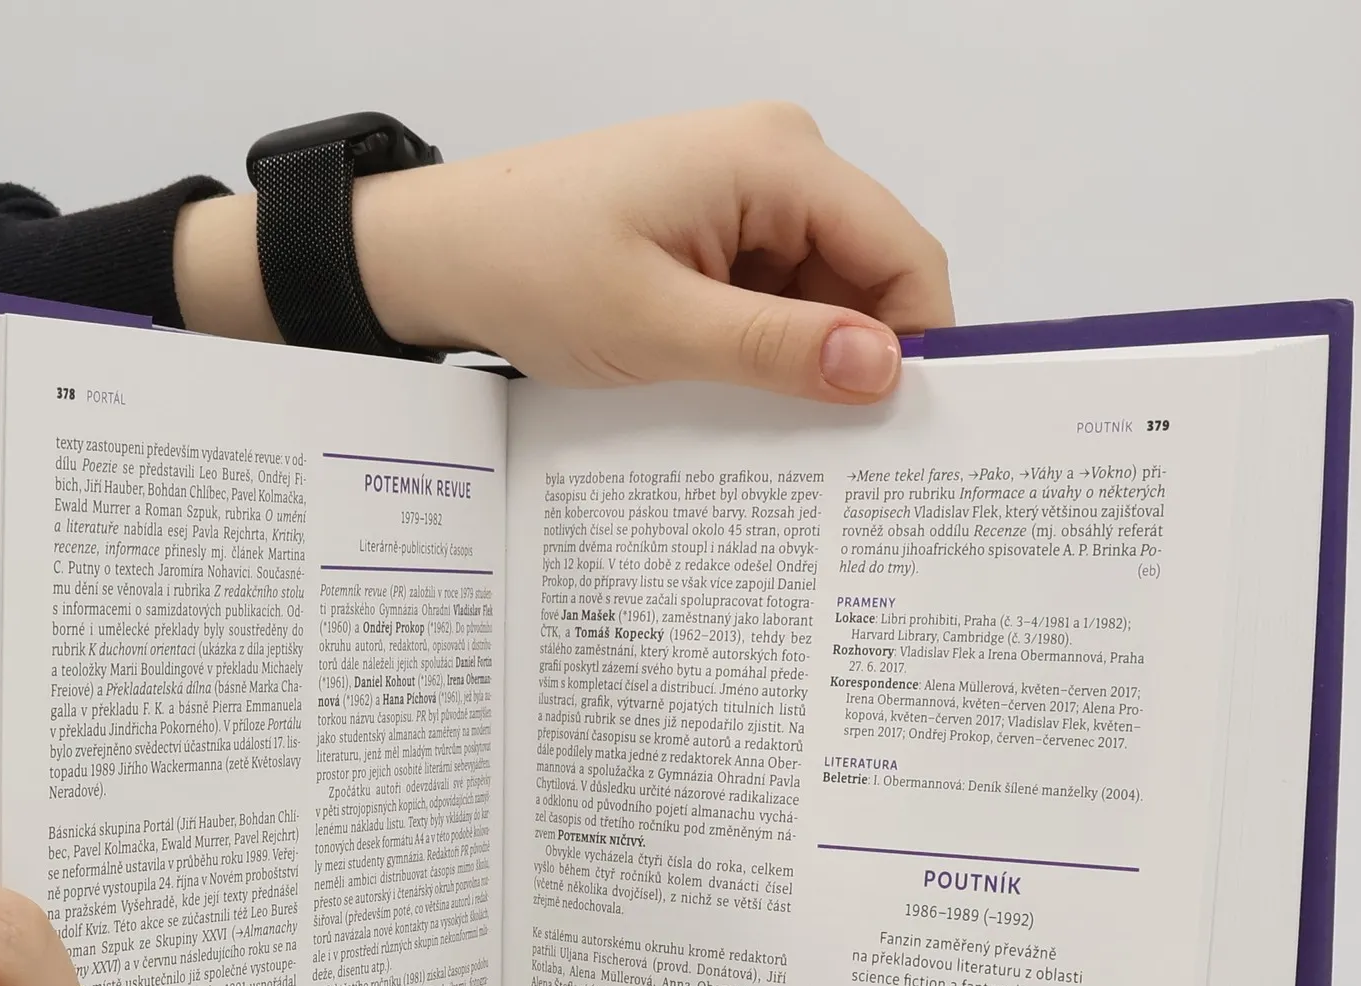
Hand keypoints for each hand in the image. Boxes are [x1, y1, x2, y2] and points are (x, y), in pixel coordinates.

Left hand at [176, 103, 951, 404]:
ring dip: (809, 360)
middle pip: (872, 274)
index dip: (918, 342)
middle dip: (860, 358)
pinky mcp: (721, 229)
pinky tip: (738, 392)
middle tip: (836, 450)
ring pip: (827, 294)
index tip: (902, 430)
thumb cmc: (530, 266)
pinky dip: (772, 348)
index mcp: (777, 160)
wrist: (443, 253)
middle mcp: (779, 162)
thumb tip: (883, 369)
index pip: (902, 254)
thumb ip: (777, 349)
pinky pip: (780, 296)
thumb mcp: (659, 326)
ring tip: (767, 422)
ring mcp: (750, 195)